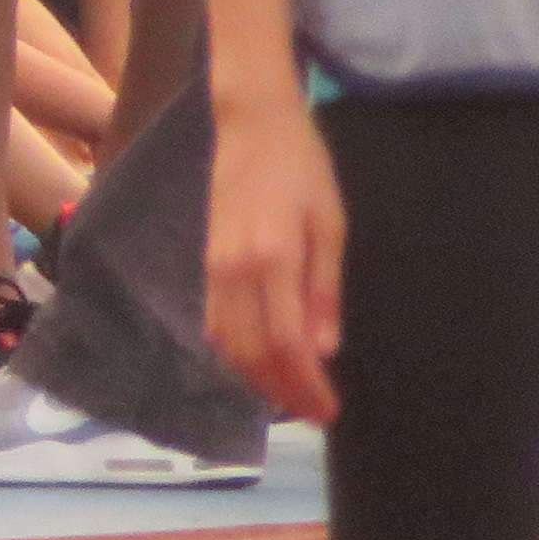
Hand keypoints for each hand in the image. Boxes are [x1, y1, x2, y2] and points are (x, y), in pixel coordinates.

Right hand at [204, 90, 349, 426]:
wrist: (252, 125)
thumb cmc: (303, 169)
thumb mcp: (331, 224)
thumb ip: (325, 289)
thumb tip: (324, 350)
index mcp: (274, 259)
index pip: (288, 343)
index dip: (307, 385)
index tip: (329, 410)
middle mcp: (236, 270)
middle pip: (254, 352)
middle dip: (284, 392)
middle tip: (314, 414)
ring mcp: (215, 267)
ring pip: (229, 344)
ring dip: (257, 379)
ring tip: (290, 396)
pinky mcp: (207, 262)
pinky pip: (215, 322)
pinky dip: (235, 353)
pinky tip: (259, 362)